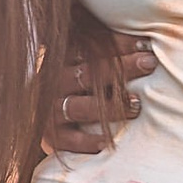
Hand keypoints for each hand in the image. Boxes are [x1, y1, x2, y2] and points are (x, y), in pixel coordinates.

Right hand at [53, 34, 153, 157]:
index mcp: (61, 59)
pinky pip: (71, 140)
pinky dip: (89, 141)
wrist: (34, 116)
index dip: (119, 44)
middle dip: (122, 67)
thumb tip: (145, 41)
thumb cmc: (76, 86)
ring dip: (110, 107)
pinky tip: (109, 140)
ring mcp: (51, 109)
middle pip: (88, 73)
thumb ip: (104, 48)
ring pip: (80, 107)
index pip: (90, 48)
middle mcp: (54, 82)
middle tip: (149, 63)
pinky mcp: (52, 137)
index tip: (146, 44)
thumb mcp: (81, 61)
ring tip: (136, 105)